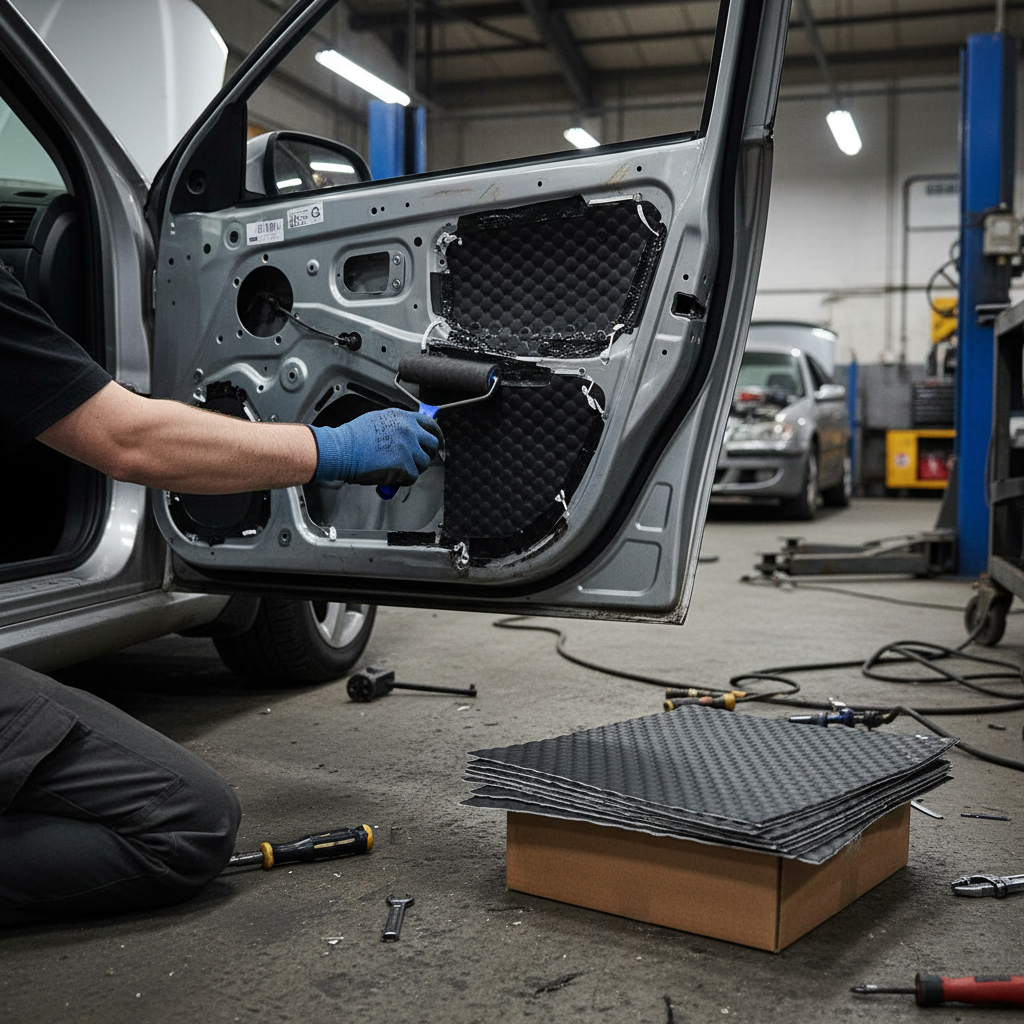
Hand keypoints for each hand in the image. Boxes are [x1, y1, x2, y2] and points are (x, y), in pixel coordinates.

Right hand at [309, 409, 442, 486]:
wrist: (341, 451)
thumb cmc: (353, 438)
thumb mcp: (378, 421)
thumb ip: (397, 425)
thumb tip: (410, 434)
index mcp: (403, 418)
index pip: (430, 424)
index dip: (434, 435)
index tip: (435, 443)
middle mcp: (409, 431)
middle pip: (432, 444)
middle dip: (426, 453)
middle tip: (415, 460)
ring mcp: (408, 448)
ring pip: (423, 462)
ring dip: (413, 468)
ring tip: (397, 469)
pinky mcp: (404, 466)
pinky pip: (412, 476)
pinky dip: (403, 479)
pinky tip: (391, 475)